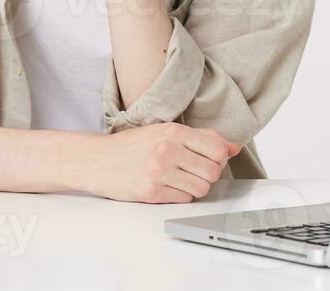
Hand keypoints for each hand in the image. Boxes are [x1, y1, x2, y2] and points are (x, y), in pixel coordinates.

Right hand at [83, 122, 241, 203]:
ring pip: (201, 188)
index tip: (209, 158)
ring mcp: (158, 173)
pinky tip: (167, 186)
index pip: (217, 149)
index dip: (218, 157)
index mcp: (172, 131)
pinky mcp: (151, 193)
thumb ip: (201, 137)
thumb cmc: (131, 146)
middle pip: (213, 171)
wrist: (97, 160)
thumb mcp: (164, 131)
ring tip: (180, 179)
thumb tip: (233, 147)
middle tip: (193, 170)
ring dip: (195, 187)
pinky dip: (180, 195)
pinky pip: (184, 199)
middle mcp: (167, 150)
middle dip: (208, 174)